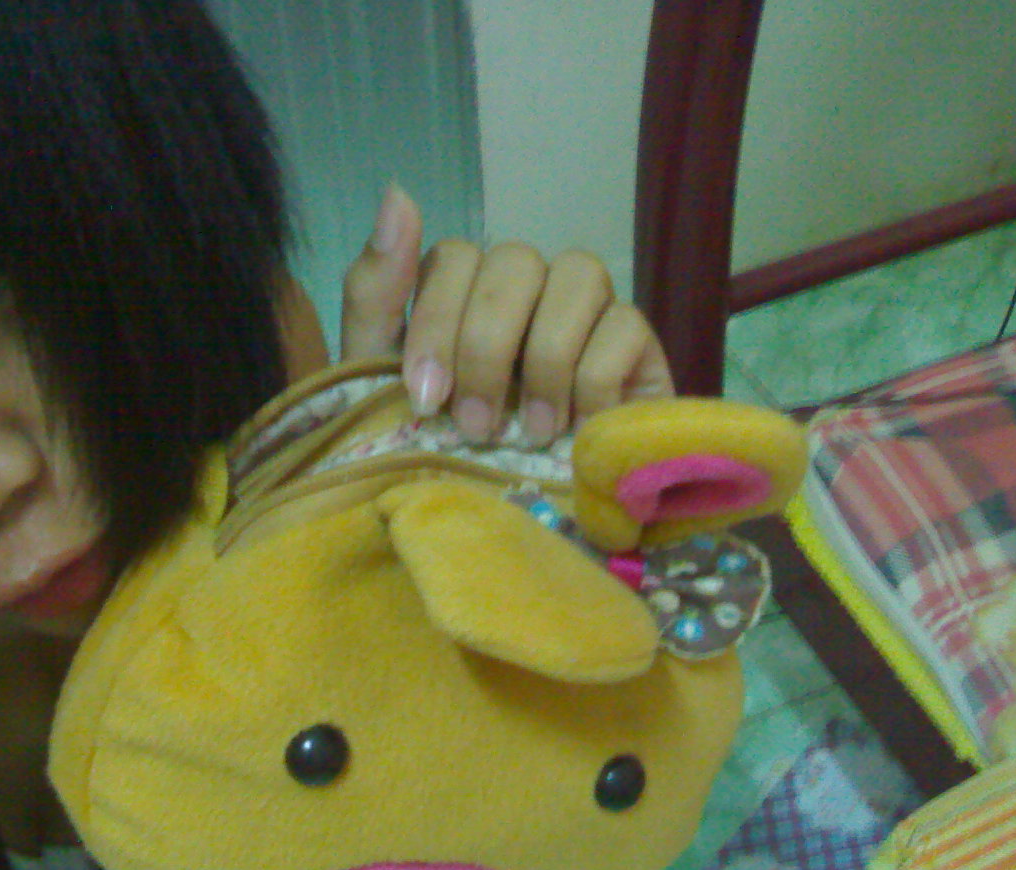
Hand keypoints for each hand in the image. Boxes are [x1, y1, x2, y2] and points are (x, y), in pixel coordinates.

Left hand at [340, 183, 673, 445]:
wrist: (510, 532)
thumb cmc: (441, 456)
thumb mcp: (381, 383)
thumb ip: (378, 291)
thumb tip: (395, 191)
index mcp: (465, 291)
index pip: (455, 255)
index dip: (436, 323)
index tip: (423, 398)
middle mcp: (527, 288)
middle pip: (515, 261)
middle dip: (486, 348)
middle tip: (473, 426)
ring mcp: (586, 311)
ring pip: (579, 274)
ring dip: (544, 360)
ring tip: (531, 431)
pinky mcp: (638, 348)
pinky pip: (624, 326)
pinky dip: (594, 383)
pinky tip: (577, 432)